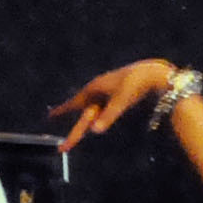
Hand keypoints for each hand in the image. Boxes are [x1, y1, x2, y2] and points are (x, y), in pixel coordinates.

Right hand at [50, 59, 182, 144]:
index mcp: (94, 89)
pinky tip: (97, 108)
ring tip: (76, 119)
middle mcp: (97, 88)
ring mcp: (107, 88)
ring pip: (91, 104)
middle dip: (69, 114)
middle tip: (53, 119)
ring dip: (83, 112)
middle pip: (80, 106)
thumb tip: (94, 130)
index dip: (61, 110)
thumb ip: (108, 116)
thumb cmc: (136, 85)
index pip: (73, 103)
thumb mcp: (122, 102)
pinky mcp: (117, 89)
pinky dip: (96, 108)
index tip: (49, 116)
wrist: (153, 72)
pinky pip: (102, 101)